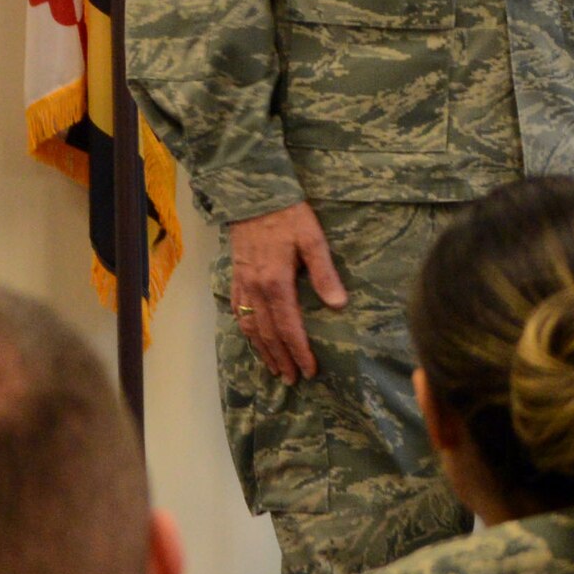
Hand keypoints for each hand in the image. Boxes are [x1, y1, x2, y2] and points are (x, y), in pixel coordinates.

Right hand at [229, 201, 347, 383]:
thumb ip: (324, 273)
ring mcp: (243, 284)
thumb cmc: (288, 214)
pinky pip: (237, 312)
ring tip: (275, 369)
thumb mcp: (312, 239)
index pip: (288, 327)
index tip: (310, 370)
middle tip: (293, 380)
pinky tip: (253, 339)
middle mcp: (256, 289)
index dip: (299, 351)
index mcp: (276, 282)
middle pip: (268, 334)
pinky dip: (246, 331)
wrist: (252, 193)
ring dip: (262, 351)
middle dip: (281, 359)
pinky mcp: (235, 276)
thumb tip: (338, 305)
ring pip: (250, 327)